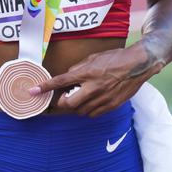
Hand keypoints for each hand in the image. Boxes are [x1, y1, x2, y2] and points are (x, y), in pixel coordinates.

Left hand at [30, 43, 161, 116]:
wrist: (138, 64)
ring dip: (75, 106)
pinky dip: (88, 110)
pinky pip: (93, 114)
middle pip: (69, 104)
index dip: (45, 87)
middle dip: (62, 103)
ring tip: (80, 97)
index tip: (33, 91)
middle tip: (62, 98)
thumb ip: (77, 69)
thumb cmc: (115, 58)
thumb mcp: (92, 58)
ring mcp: (103, 98)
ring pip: (80, 111)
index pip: (60, 82)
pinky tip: (91, 101)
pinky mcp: (112, 105)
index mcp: (87, 73)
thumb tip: (67, 77)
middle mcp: (93, 88)